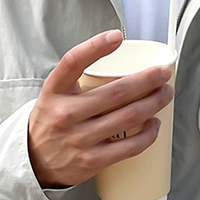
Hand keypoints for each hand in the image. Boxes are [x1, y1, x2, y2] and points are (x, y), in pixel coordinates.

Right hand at [27, 31, 173, 189]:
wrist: (34, 163)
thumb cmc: (52, 123)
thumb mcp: (54, 94)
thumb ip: (77, 78)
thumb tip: (119, 60)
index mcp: (55, 91)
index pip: (73, 62)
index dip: (96, 46)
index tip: (117, 36)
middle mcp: (66, 113)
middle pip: (116, 91)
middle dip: (148, 79)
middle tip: (163, 73)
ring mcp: (79, 139)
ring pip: (128, 116)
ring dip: (154, 102)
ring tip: (166, 94)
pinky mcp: (91, 161)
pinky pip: (129, 147)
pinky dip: (148, 134)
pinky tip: (155, 124)